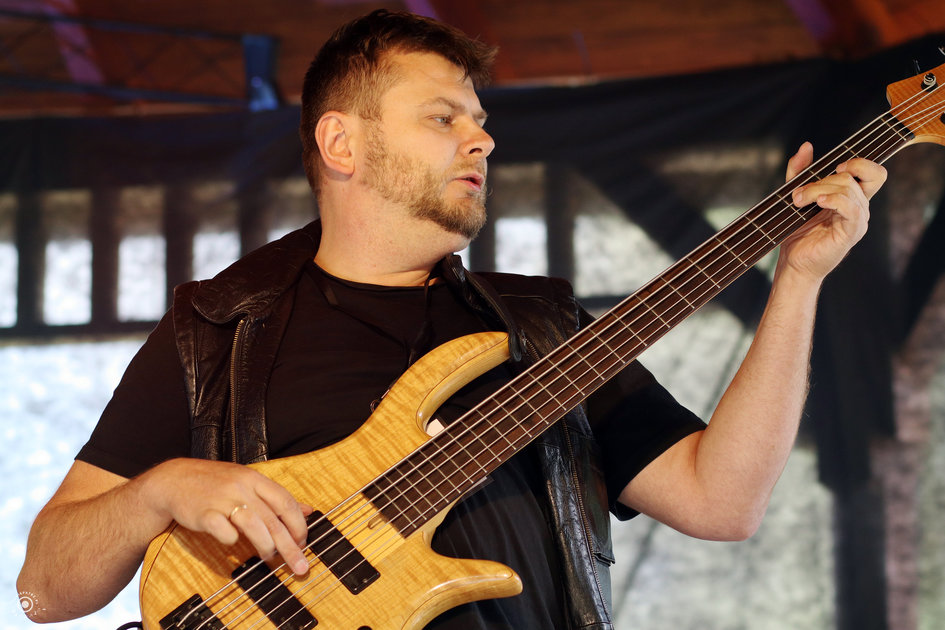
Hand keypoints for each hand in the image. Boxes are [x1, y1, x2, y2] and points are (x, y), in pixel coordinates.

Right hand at [142, 458, 311, 574]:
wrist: (174, 480)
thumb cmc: (216, 484)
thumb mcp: (248, 482)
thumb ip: (276, 497)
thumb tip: (308, 510)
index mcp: (255, 479)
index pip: (286, 502)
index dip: (298, 525)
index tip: (303, 543)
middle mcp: (242, 487)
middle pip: (273, 520)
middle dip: (290, 546)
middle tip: (299, 566)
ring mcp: (223, 499)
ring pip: (254, 526)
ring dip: (266, 546)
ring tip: (269, 558)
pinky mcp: (204, 514)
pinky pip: (224, 532)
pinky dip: (232, 541)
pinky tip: (232, 544)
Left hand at [779, 141, 886, 280]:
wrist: (793, 263)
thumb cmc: (797, 232)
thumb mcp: (797, 195)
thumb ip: (800, 171)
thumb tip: (806, 146)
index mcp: (852, 199)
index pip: (874, 173)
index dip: (860, 163)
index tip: (835, 166)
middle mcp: (859, 208)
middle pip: (852, 178)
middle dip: (821, 180)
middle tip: (797, 194)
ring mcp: (857, 221)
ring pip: (848, 190)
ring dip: (818, 190)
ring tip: (798, 201)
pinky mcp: (851, 233)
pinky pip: (851, 208)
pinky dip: (834, 200)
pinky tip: (819, 202)